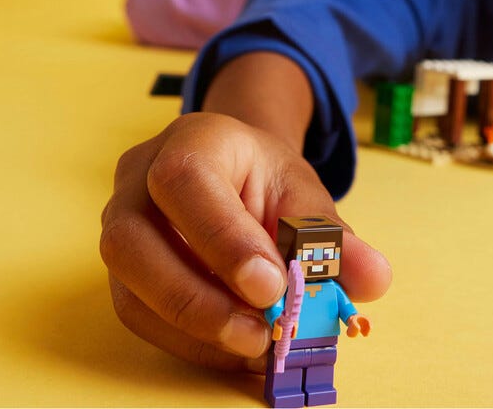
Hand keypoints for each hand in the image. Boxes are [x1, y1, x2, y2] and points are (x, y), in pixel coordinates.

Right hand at [100, 112, 391, 370]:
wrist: (234, 173)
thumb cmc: (265, 181)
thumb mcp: (305, 194)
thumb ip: (334, 236)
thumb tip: (373, 278)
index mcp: (192, 141)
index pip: (185, 182)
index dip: (222, 239)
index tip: (269, 285)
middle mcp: (138, 180)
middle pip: (132, 242)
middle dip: (198, 299)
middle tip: (259, 332)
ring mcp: (118, 226)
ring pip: (129, 289)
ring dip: (195, 330)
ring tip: (255, 347)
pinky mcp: (121, 273)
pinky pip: (140, 317)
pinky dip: (190, 343)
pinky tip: (237, 352)